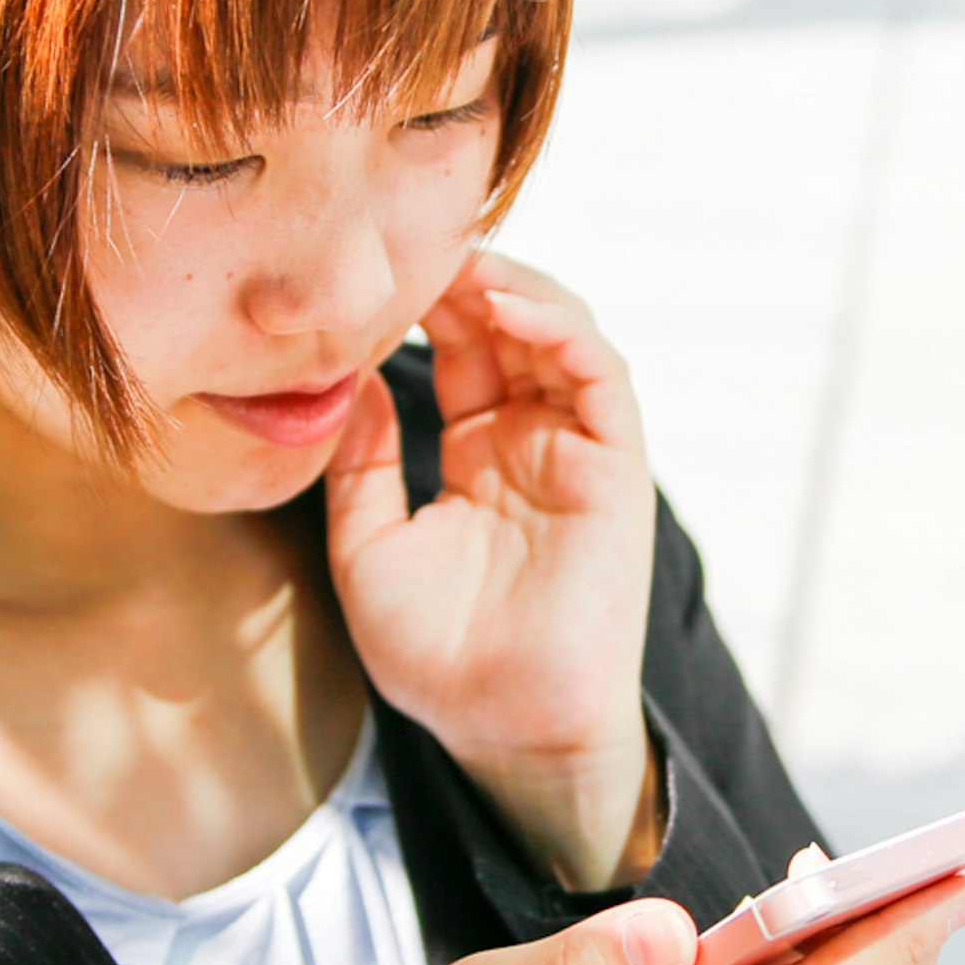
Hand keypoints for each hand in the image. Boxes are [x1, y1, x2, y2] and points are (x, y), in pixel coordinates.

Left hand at [324, 253, 657, 886]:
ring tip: (458, 261)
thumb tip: (349, 382)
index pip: (458, 350)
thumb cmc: (439, 657)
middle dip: (463, 277)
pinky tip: (510, 308)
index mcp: (477, 453)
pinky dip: (562, 330)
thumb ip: (360, 466)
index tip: (371, 265)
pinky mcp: (615, 469)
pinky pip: (601, 378)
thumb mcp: (368, 550)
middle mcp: (532, 441)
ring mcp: (578, 451)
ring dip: (514, 289)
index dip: (422, 303)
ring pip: (560, 335)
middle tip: (410, 236)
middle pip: (507, 327)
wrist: (503, 728)